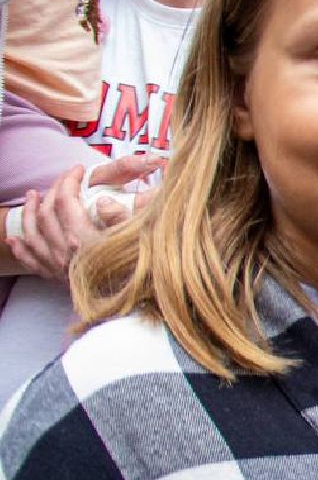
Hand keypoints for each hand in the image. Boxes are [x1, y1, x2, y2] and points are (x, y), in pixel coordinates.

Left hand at [5, 157, 163, 281]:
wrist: (133, 309)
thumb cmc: (140, 274)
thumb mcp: (138, 241)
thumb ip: (120, 218)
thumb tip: (103, 200)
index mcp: (83, 239)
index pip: (67, 201)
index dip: (70, 181)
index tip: (78, 170)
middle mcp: (64, 251)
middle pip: (47, 213)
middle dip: (53, 190)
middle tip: (64, 179)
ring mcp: (57, 266)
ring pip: (32, 233)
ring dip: (29, 212)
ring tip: (32, 196)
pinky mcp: (57, 279)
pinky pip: (31, 261)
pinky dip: (21, 248)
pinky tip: (15, 239)